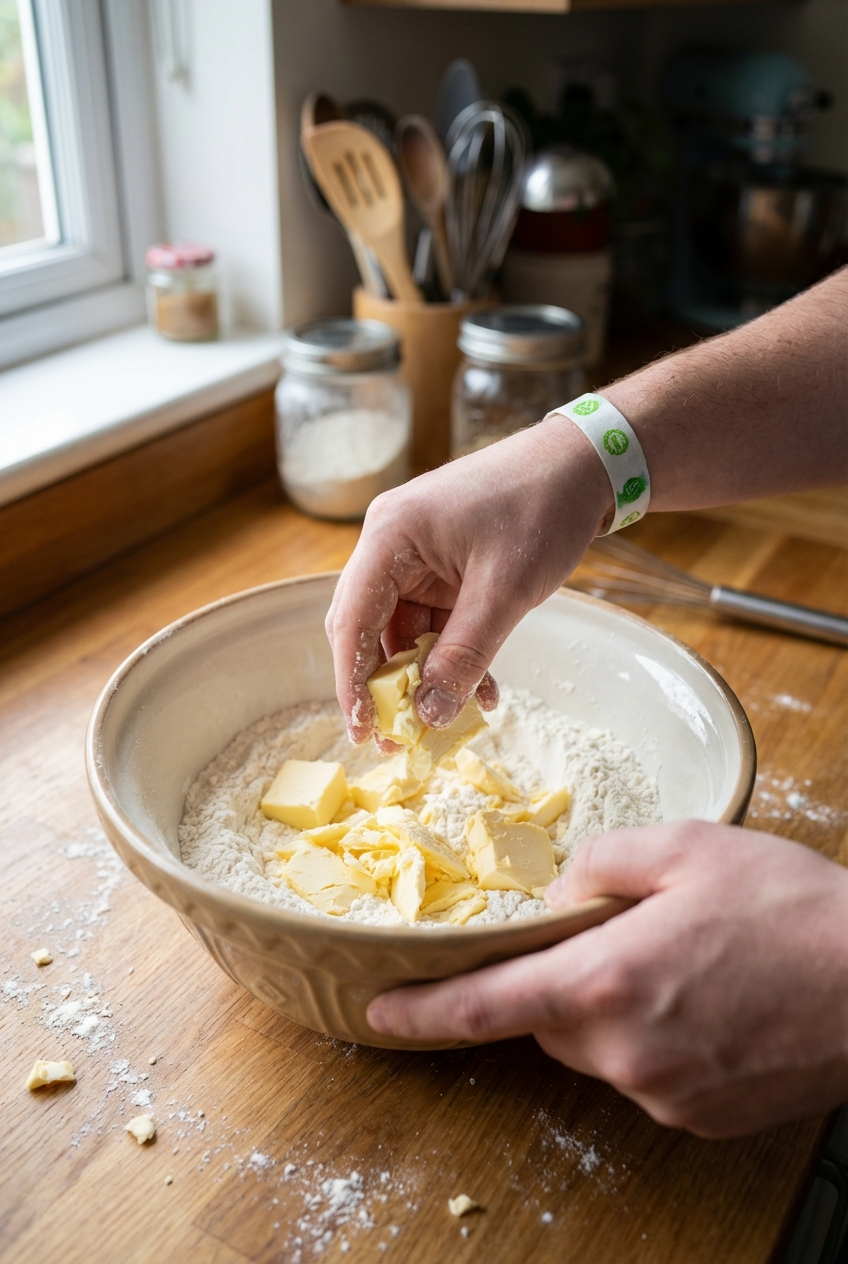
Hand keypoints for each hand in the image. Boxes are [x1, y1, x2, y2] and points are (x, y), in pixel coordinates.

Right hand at [325, 417, 610, 742]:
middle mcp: (392, 545)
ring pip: (405, 632)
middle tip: (400, 738)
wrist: (584, 466)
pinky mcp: (443, 568)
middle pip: (369, 628)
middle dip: (387, 686)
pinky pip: (435, 623)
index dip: (352, 681)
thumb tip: (430, 714)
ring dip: (428, 676)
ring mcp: (417, 557)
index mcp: (391, 536)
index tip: (362, 730)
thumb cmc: (541, 508)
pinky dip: (452, 657)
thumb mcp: (504, 592)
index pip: (352, 620)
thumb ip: (464, 655)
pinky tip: (481, 689)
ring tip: (453, 717)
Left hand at [366, 823, 847, 1136]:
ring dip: (614, 1008)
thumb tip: (561, 893)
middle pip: (548, 1022)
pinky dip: (657, 1037)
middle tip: (617, 937)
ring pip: (598, 1048)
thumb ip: (602, 864)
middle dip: (560, 981)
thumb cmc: (790, 908)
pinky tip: (710, 1001)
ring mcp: (664, 1091)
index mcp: (607, 979)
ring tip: (685, 964)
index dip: (423, 1012)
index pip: (487, 1007)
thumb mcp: (687, 848)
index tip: (379, 1015)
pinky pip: (646, 1073)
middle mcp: (625, 1049)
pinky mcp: (700, 1115)